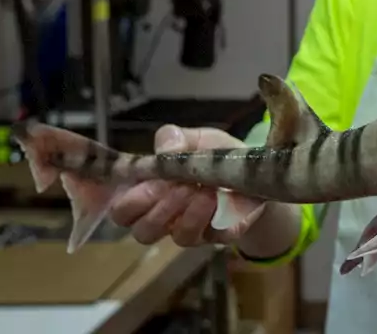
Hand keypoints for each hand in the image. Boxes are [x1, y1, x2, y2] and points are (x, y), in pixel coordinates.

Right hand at [110, 125, 246, 246]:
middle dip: (150, 206)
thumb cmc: (215, 156)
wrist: (256, 173)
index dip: (123, 198)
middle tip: (170, 186)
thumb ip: (176, 139)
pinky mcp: (215, 237)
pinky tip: (217, 198)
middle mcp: (162, 216)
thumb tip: (166, 147)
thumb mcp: (195, 139)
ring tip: (200, 188)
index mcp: (148, 191)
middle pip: (137, 229)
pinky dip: (208, 215)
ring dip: (182, 210)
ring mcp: (187, 230)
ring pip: (170, 235)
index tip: (143, 179)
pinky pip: (203, 236)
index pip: (119, 208)